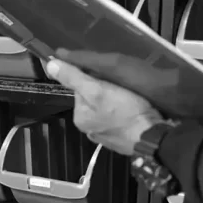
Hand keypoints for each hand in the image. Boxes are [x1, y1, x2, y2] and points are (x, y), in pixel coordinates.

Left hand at [46, 49, 164, 154]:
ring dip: (116, 99)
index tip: (109, 76)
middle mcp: (87, 128)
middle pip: (93, 99)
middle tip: (123, 85)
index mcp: (79, 117)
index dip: (94, 78)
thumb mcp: (97, 90)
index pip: (80, 89)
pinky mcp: (120, 137)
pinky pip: (118, 117)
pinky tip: (134, 107)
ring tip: (131, 95)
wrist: (152, 137)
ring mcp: (104, 134)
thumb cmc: (125, 112)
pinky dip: (124, 111)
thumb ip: (74, 78)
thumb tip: (50, 65)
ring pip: (106, 108)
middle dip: (105, 89)